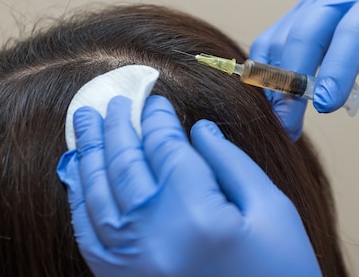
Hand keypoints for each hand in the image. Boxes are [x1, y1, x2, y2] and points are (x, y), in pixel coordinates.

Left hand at [57, 95, 321, 276]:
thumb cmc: (280, 273)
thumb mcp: (272, 212)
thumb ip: (231, 164)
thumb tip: (197, 129)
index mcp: (196, 215)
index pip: (165, 148)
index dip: (158, 118)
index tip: (155, 99)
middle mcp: (153, 237)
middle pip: (124, 163)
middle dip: (116, 125)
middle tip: (112, 99)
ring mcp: (129, 262)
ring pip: (96, 192)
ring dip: (88, 151)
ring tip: (83, 121)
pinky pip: (87, 230)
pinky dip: (79, 196)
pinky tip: (78, 172)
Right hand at [250, 0, 358, 147]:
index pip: (354, 31)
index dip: (338, 67)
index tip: (327, 107)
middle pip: (307, 30)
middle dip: (294, 79)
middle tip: (290, 123)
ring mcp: (310, 3)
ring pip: (281, 39)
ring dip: (276, 83)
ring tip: (284, 121)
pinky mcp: (291, 17)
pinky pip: (269, 44)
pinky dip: (266, 75)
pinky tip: (274, 104)